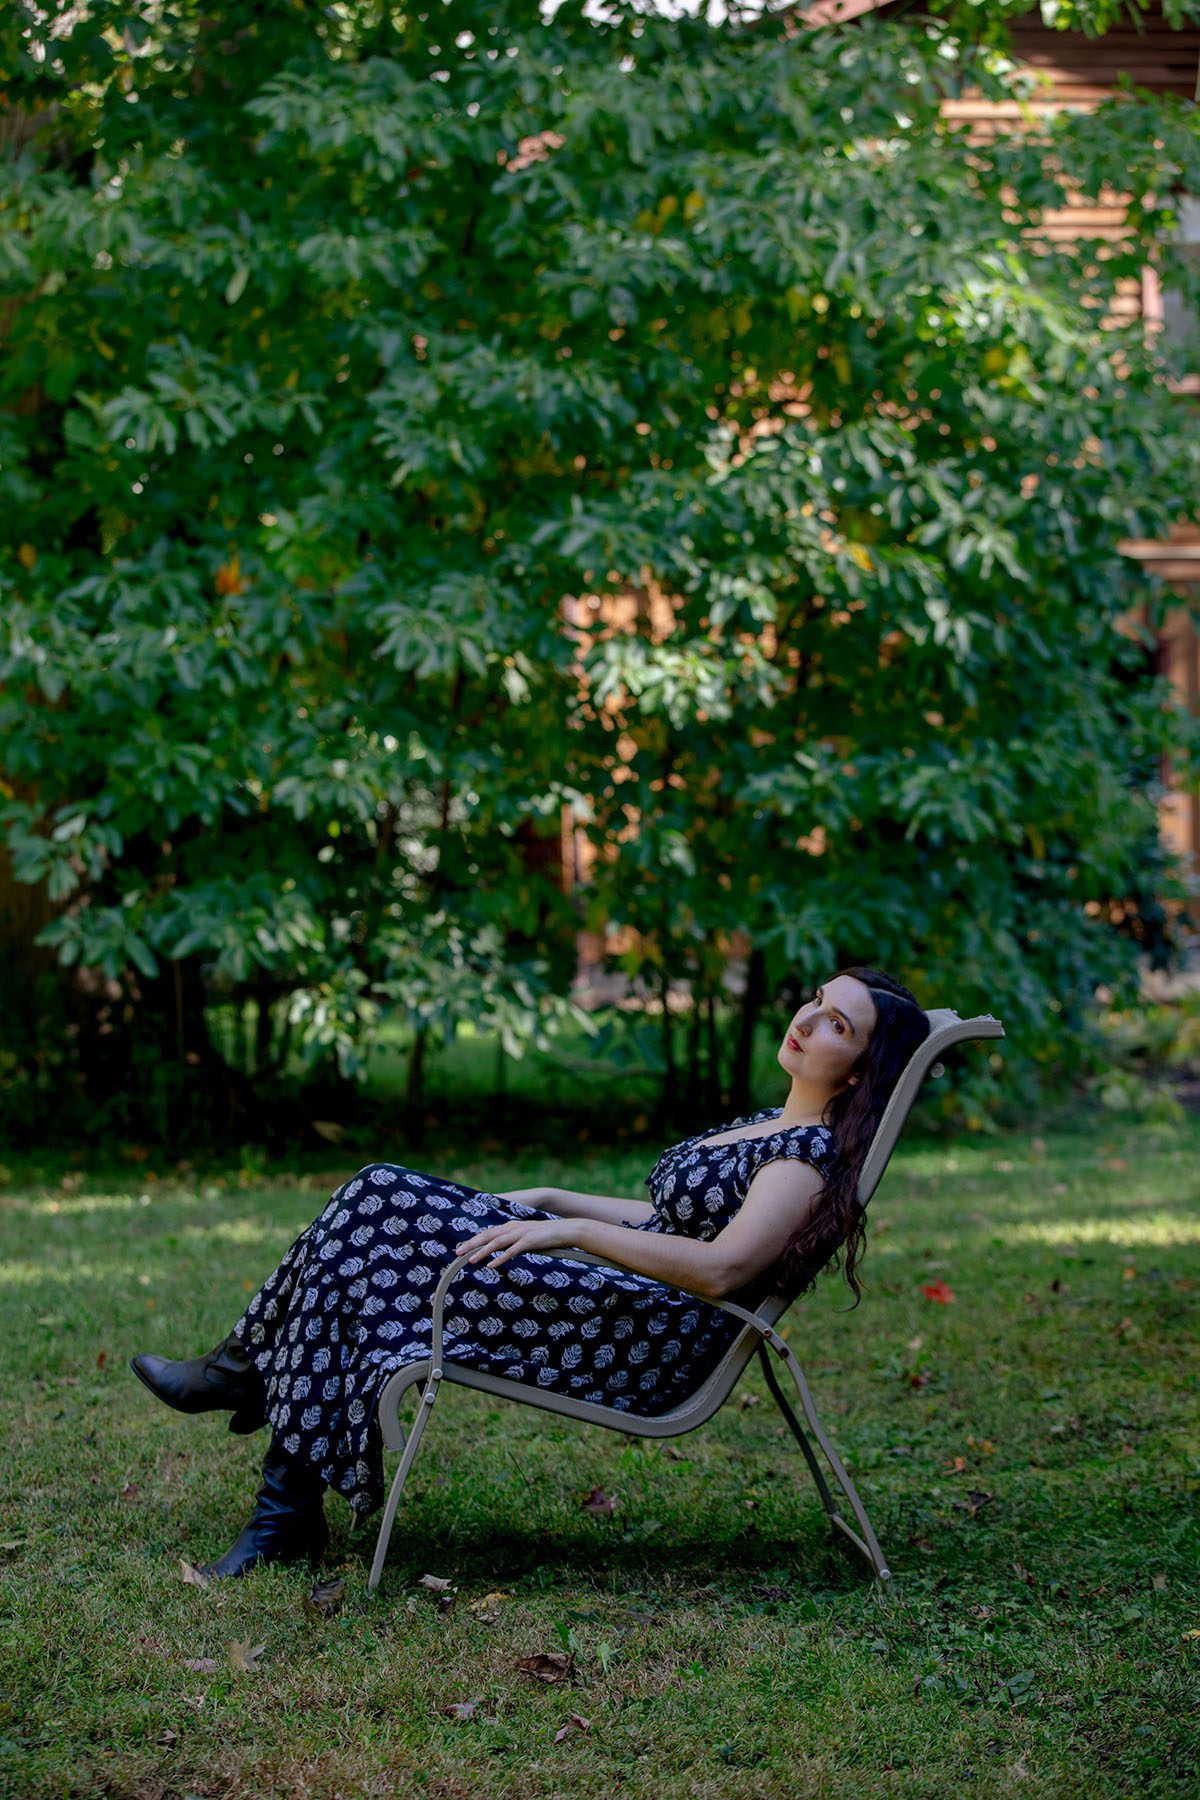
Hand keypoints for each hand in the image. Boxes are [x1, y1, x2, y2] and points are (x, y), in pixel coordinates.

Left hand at [455, 1216, 580, 1268]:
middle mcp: (513, 1228)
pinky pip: (511, 1251)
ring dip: (482, 1251)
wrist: (565, 1230)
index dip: (474, 1240)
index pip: (488, 1233)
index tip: (462, 1248)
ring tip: (471, 1261)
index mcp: (510, 1226)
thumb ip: (514, 1242)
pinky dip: (500, 1258)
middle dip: (472, 1244)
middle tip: (457, 1253)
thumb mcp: (526, 1237)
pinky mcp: (529, 1241)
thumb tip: (503, 1251)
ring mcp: (520, 1234)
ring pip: (496, 1242)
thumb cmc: (546, 1236)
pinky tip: (491, 1265)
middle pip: (488, 1236)